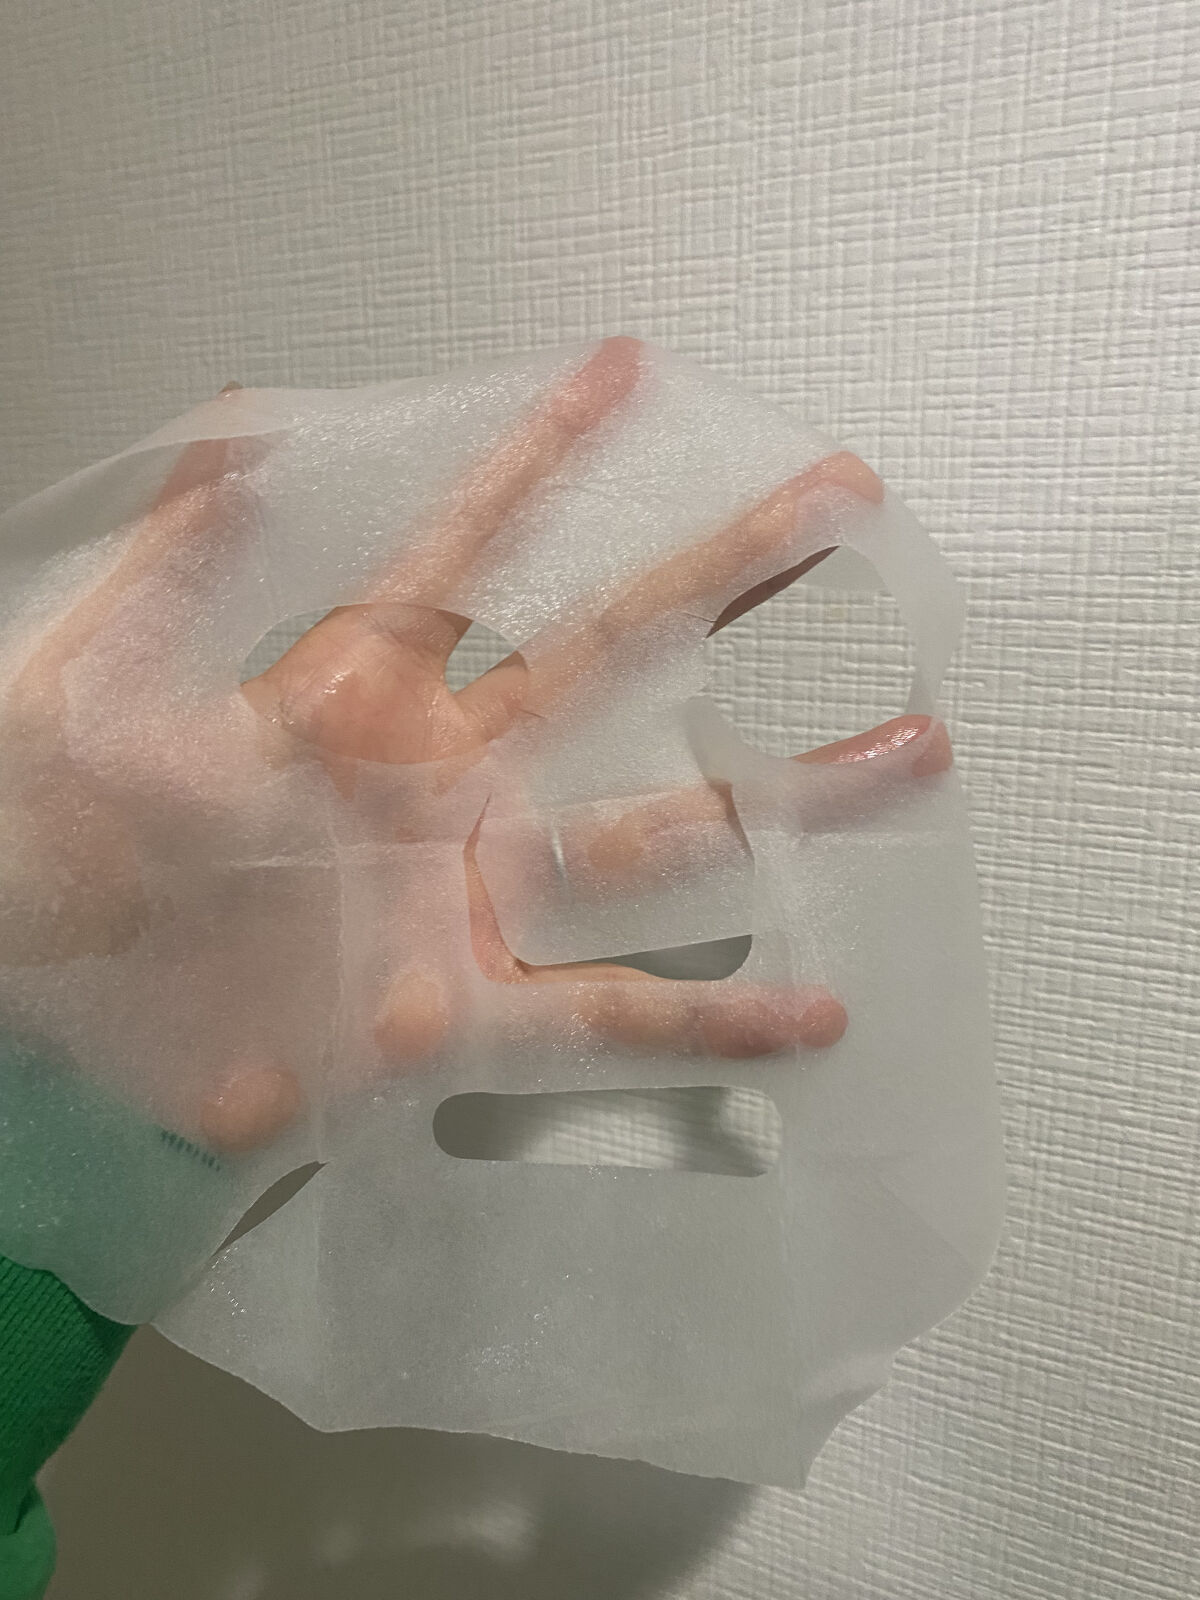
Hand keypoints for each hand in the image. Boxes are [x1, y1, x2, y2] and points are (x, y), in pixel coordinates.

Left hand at [0, 338, 949, 1154]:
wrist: (38, 984)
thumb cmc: (48, 830)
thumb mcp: (87, 682)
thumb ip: (171, 568)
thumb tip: (234, 427)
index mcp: (355, 691)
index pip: (468, 550)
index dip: (538, 457)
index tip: (621, 370)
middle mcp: (439, 781)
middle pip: (609, 661)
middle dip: (723, 578)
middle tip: (836, 505)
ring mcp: (464, 894)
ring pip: (655, 839)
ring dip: (782, 796)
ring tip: (906, 752)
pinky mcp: (461, 1016)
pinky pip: (611, 1019)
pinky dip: (714, 1022)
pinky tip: (810, 1015)